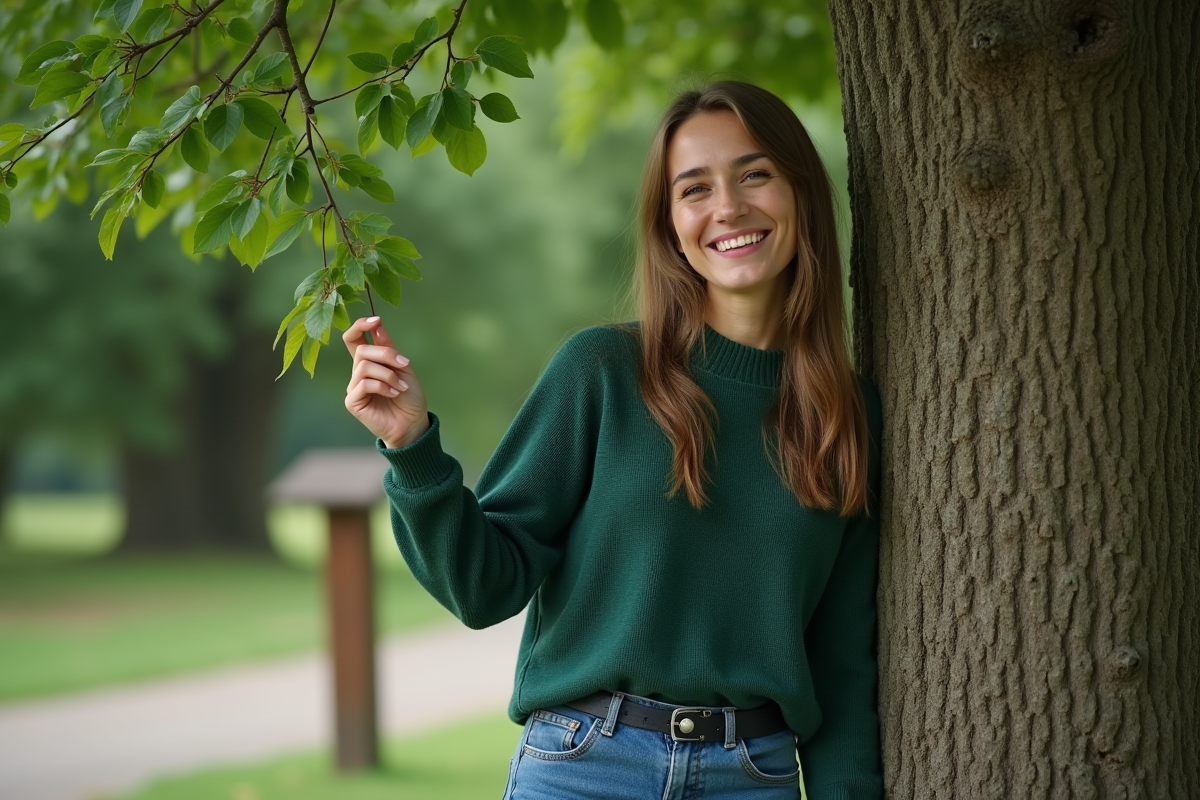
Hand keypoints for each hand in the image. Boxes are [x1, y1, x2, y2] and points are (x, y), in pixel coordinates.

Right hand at [343, 317, 429, 448]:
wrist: (413, 423)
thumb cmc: (409, 397)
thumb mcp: (402, 367)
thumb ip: (387, 347)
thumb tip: (376, 324)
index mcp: (369, 362)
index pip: (353, 338)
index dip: (360, 326)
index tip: (376, 320)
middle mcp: (358, 373)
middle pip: (361, 350)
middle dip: (385, 354)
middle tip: (403, 364)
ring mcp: (354, 387)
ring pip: (363, 366)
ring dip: (388, 374)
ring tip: (401, 385)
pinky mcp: (353, 402)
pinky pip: (364, 384)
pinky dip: (383, 385)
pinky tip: (394, 393)